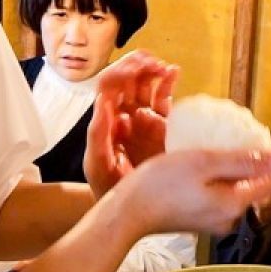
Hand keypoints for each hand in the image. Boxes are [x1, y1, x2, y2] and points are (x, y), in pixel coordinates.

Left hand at [84, 52, 177, 197]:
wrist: (129, 208)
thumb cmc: (108, 188)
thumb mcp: (97, 164)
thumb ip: (97, 135)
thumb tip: (102, 102)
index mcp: (106, 120)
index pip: (109, 86)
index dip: (119, 73)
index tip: (133, 69)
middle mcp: (124, 116)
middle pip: (128, 80)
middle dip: (138, 66)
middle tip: (151, 62)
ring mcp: (143, 120)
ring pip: (146, 85)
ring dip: (152, 70)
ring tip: (162, 67)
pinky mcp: (162, 127)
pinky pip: (164, 99)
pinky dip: (168, 83)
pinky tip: (173, 72)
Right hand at [116, 146, 270, 237]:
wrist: (126, 211)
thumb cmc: (159, 185)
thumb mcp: (203, 162)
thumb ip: (243, 161)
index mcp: (234, 205)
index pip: (268, 181)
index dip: (264, 158)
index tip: (250, 138)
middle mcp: (228, 218)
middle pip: (250, 186)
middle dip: (243, 162)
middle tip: (226, 140)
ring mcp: (212, 221)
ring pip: (231, 190)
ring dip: (225, 170)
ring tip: (208, 149)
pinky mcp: (197, 220)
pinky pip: (214, 196)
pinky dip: (210, 180)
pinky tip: (195, 166)